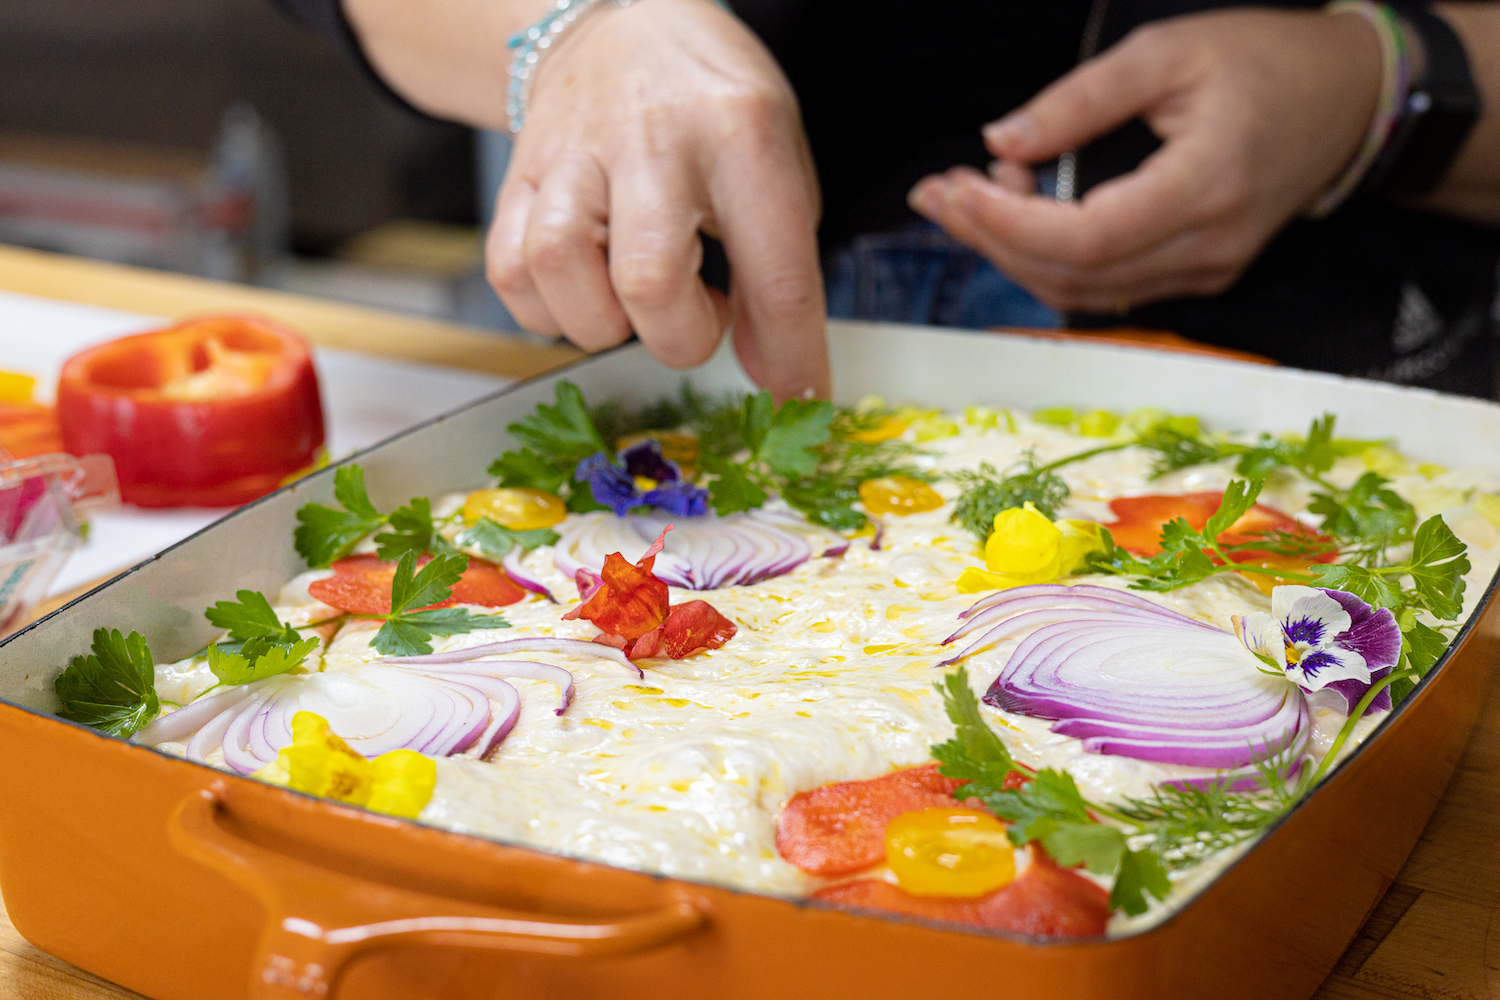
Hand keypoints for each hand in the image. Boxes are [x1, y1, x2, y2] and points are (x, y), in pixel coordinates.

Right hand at [486, 0, 827, 397]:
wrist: (618, 22)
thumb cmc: (710, 103)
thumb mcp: (777, 161)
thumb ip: (780, 266)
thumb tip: (773, 373)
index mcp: (741, 132)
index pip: (776, 273)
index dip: (790, 355)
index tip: (794, 394)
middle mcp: (650, 141)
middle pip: (649, 283)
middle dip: (681, 337)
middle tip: (698, 316)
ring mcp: (572, 156)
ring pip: (562, 276)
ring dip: (606, 322)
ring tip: (637, 297)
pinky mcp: (517, 176)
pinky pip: (512, 275)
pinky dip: (549, 309)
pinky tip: (587, 287)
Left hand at [908, 9, 1383, 313]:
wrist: (1347, 99)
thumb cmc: (1266, 63)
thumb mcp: (1166, 54)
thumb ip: (1079, 100)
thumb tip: (1002, 139)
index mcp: (1206, 184)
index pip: (1086, 236)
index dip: (1010, 221)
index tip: (959, 185)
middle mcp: (1207, 245)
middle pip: (1072, 274)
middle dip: (992, 237)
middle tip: (940, 192)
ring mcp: (1204, 270)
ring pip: (1081, 291)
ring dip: (1012, 251)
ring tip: (967, 198)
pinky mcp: (1195, 275)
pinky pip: (1104, 288)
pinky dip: (1049, 258)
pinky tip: (1018, 215)